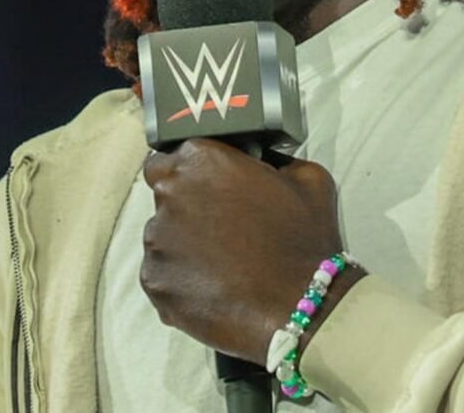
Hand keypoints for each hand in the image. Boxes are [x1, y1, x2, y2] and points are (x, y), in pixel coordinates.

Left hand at [140, 138, 358, 362]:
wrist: (299, 308)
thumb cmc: (304, 241)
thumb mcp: (308, 178)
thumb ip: (275, 161)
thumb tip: (265, 164)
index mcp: (201, 160)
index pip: (171, 155)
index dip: (191, 171)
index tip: (210, 186)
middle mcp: (170, 194)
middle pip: (165, 194)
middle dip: (188, 206)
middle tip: (223, 226)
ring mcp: (157, 241)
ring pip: (162, 236)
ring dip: (184, 243)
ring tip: (223, 262)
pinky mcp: (155, 282)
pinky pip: (163, 273)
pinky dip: (182, 278)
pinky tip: (216, 286)